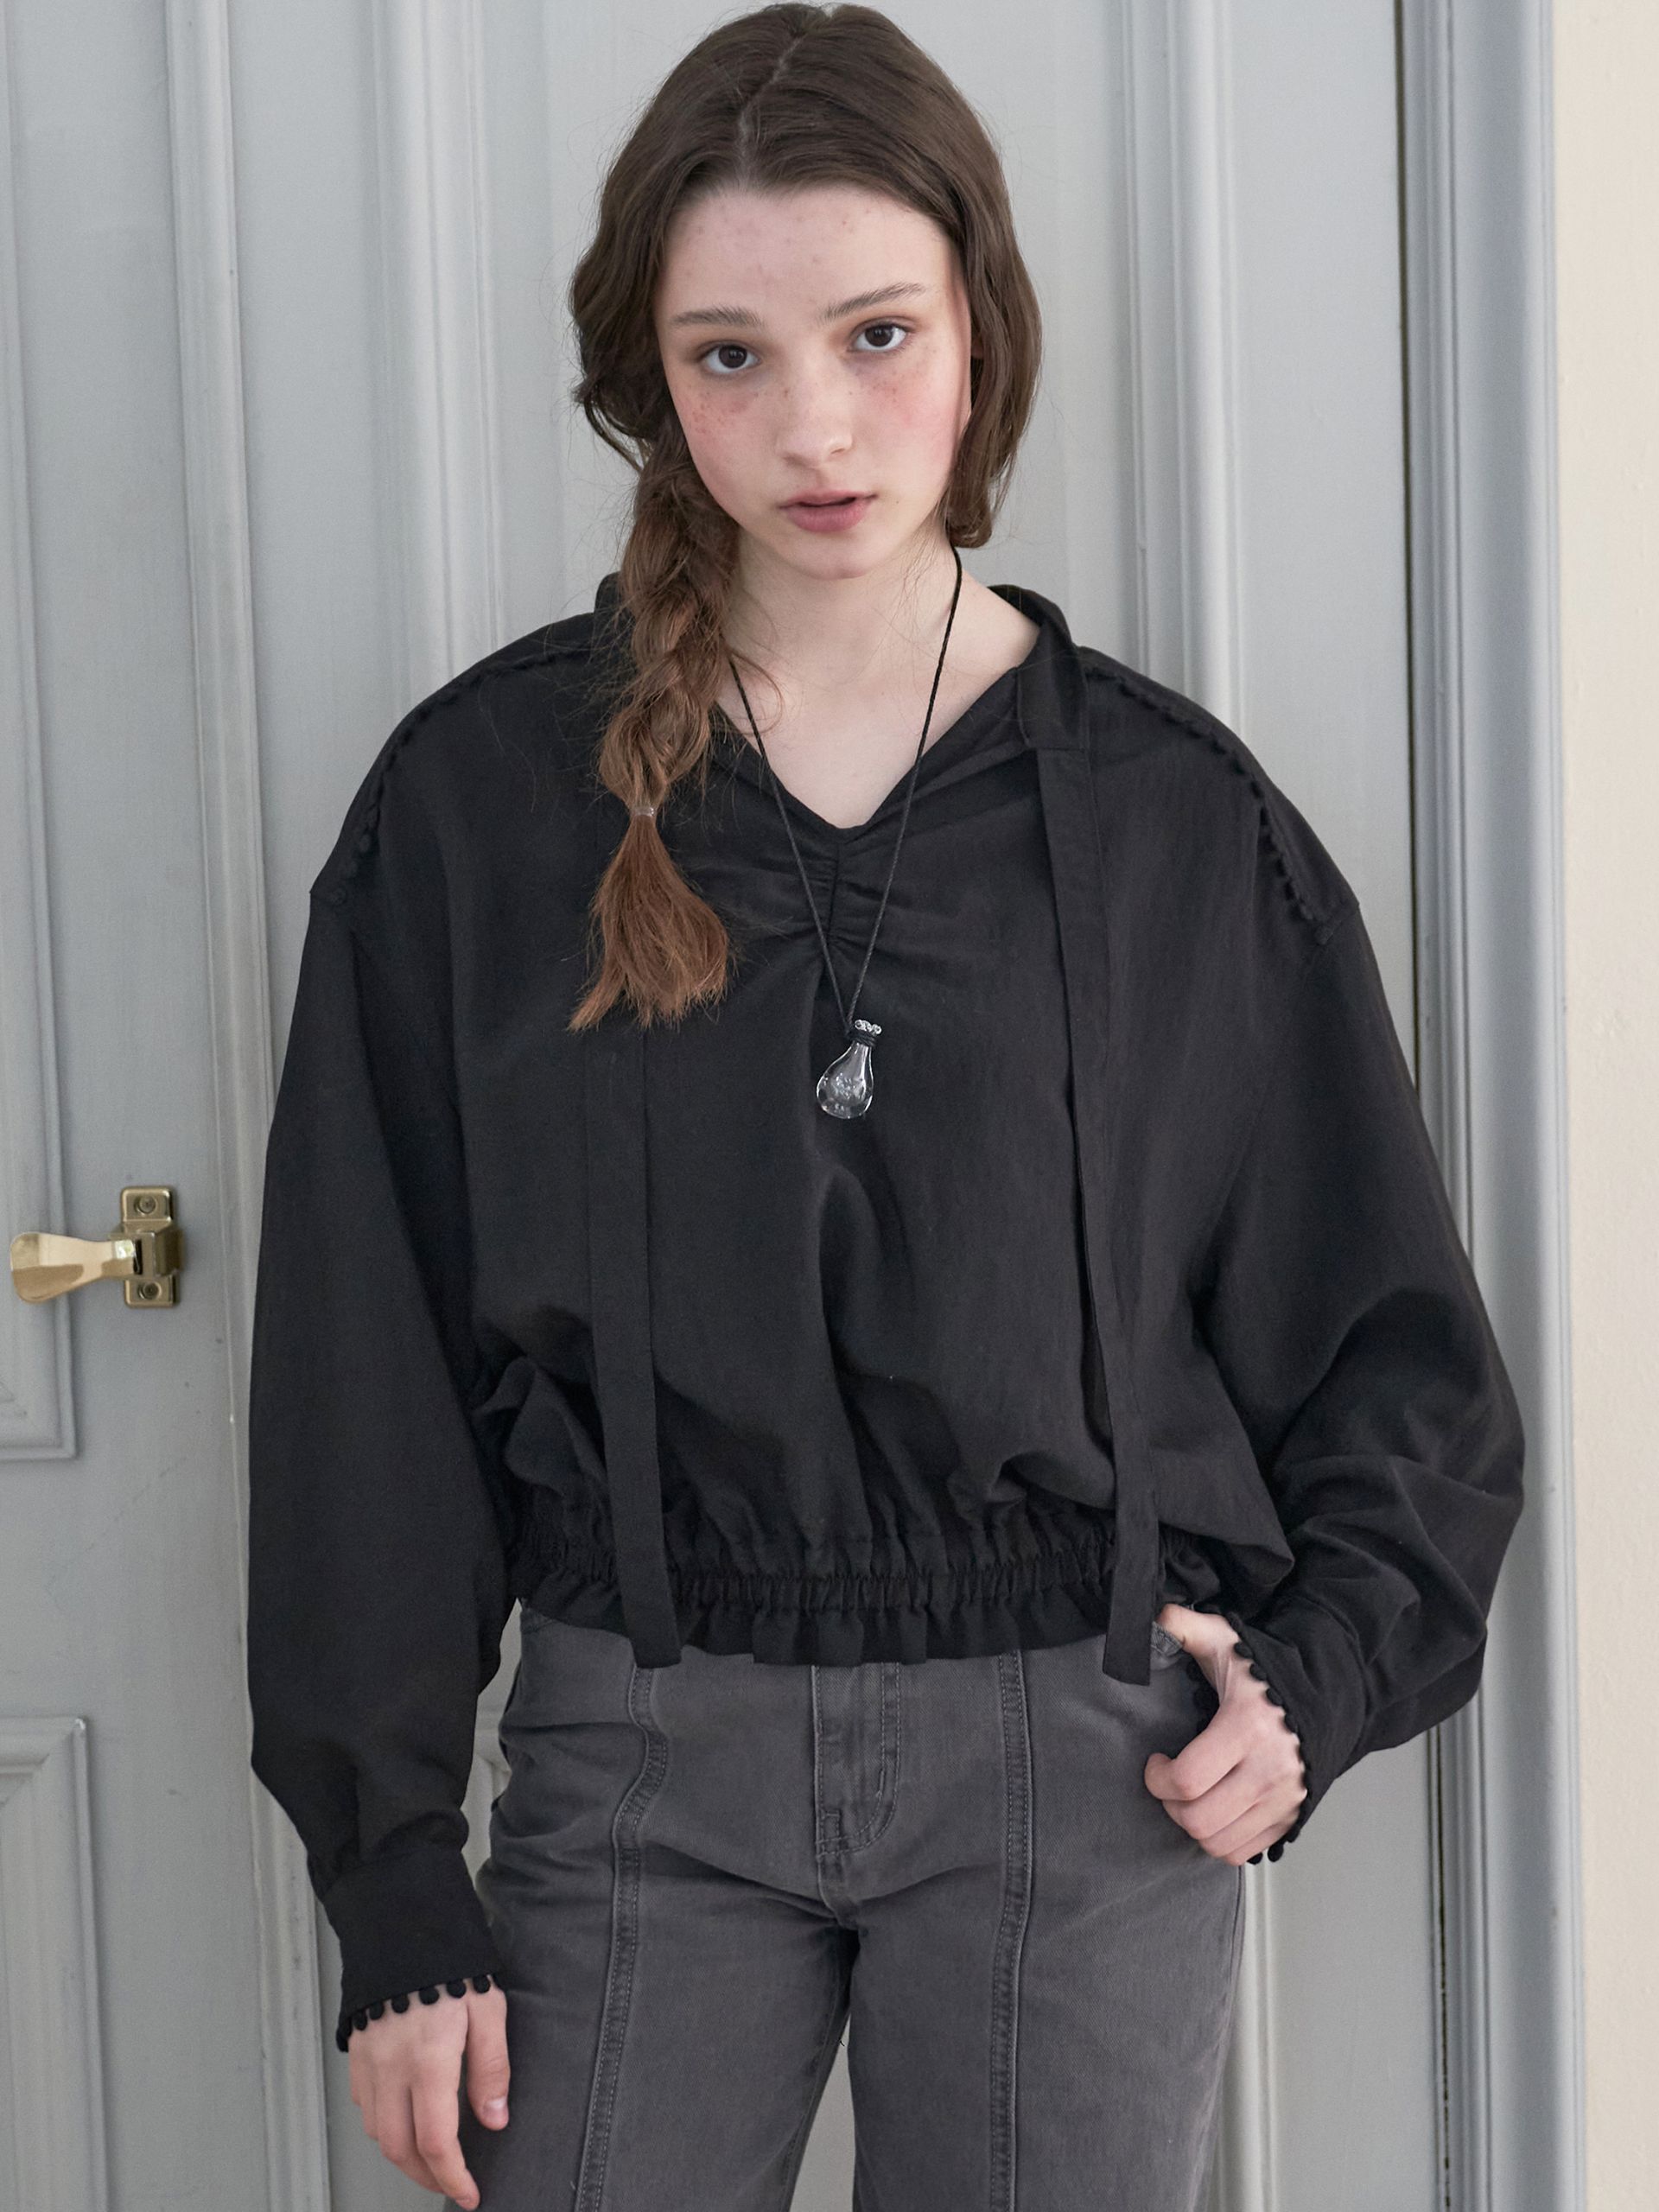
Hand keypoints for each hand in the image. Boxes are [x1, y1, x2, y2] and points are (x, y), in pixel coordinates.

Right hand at [346, 1980, 509, 2206]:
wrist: (402, 1921)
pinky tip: (404, 2118)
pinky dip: (384, 2124)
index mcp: (428, 2061)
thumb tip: (495, 2119)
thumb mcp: (488, 2008)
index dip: (453, 2177)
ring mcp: (369, 2062)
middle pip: (399, 2149)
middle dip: (426, 2176)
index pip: (436, 2142)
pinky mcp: (356, 2052)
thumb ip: (492, 2067)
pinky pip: (364, 2105)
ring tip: (431, 2156)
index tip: (469, 2194)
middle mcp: (391, 2069)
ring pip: (377, 2131)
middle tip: (452, 2181)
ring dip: (403, 2153)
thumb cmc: (450, 1961)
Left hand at [1142, 1603, 1308, 1864]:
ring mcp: (1285, 1798)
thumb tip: (1152, 1617)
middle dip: (1170, 1805)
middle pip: (1200, 1819)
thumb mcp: (1226, 1640)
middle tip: (1169, 1783)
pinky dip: (1220, 1840)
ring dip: (1193, 1826)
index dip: (1157, 1778)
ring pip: (1219, 1842)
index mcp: (1248, 1726)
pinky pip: (1244, 1852)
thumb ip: (1183, 1626)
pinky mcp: (1292, 1817)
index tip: (1155, 1763)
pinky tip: (1215, 1810)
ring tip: (1190, 1797)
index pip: (1188, 1778)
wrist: (1330, 1693)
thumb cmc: (1269, 1669)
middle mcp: (1270, 1769)